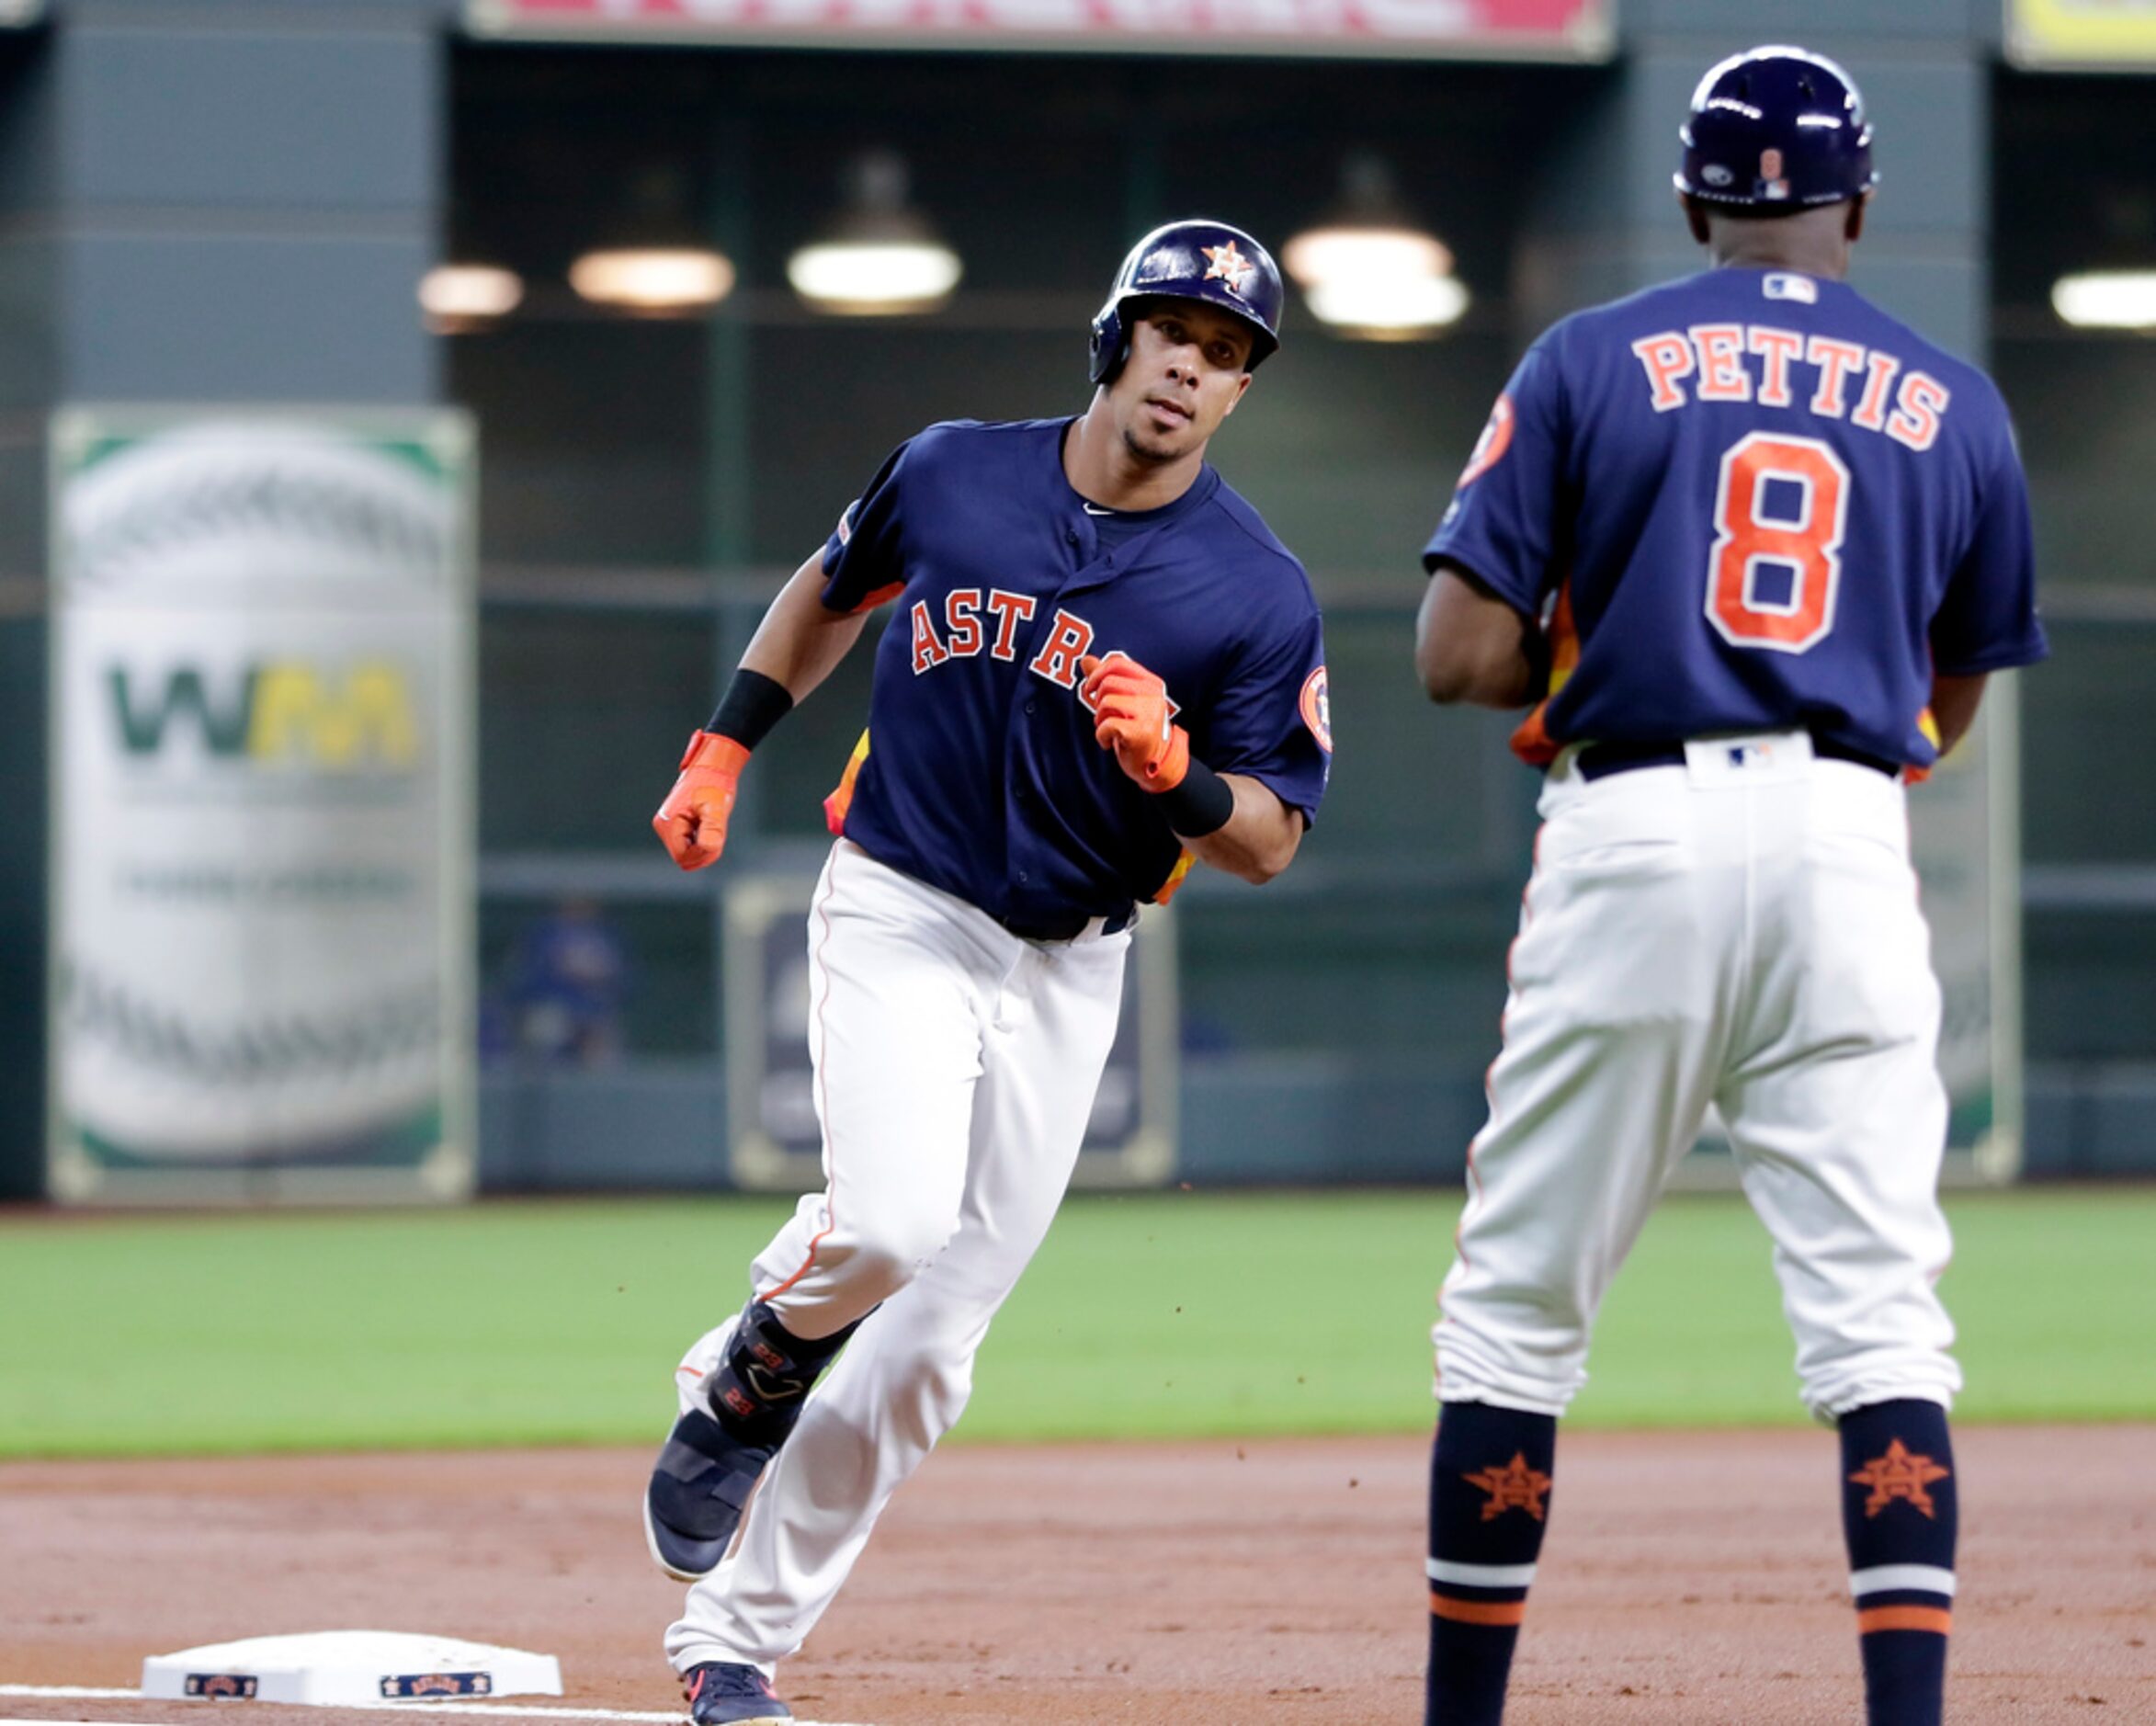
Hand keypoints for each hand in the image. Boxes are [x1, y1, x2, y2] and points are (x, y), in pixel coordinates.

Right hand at [652, 731, 750, 869]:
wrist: (712, 768)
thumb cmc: (714, 785)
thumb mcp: (716, 807)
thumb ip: (712, 829)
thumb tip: (707, 848)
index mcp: (669, 824)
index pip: (684, 857)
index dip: (703, 854)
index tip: (717, 837)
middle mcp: (663, 826)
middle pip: (684, 858)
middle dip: (704, 852)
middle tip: (717, 831)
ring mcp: (667, 826)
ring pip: (687, 854)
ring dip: (704, 846)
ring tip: (712, 825)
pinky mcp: (675, 826)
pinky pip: (688, 846)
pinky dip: (701, 841)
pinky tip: (707, 825)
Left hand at [1079, 654, 1188, 789]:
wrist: (1155, 764)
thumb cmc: (1136, 730)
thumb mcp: (1123, 701)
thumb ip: (1105, 679)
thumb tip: (1086, 659)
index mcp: (1151, 683)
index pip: (1118, 663)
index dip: (1097, 673)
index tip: (1091, 689)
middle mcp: (1153, 694)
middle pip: (1108, 682)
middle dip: (1098, 701)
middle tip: (1105, 717)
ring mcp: (1150, 713)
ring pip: (1106, 702)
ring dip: (1099, 719)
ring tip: (1110, 730)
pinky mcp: (1141, 732)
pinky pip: (1106, 725)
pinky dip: (1101, 736)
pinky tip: (1111, 743)